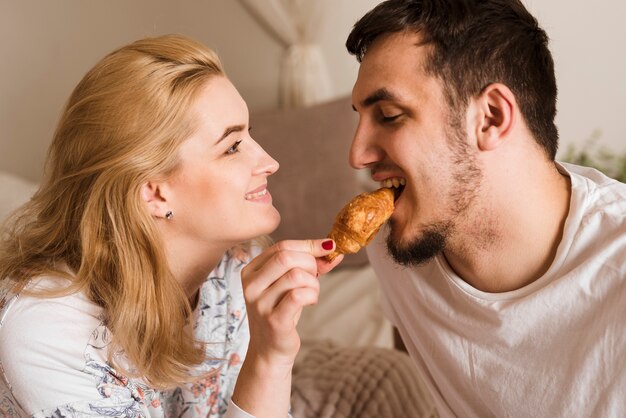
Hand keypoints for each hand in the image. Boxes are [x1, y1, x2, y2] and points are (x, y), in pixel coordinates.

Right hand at [241, 239, 342, 366]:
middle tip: (315, 277)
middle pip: (286, 257)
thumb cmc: (281, 312)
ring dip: (313, 282)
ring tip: (312, 293)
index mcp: (251, 271)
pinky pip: (298, 295)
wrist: (269, 350)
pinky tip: (311, 301)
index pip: (281, 246)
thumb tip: (331, 248)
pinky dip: (312, 295)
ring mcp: (260, 303)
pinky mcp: (273, 320)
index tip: (328, 247)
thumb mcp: (290, 284)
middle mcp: (251, 285)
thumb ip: (309, 265)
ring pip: (295, 275)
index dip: (309, 245)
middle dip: (310, 263)